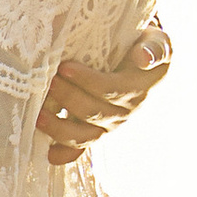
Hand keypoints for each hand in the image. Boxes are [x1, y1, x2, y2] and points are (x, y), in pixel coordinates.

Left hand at [39, 22, 171, 166]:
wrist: (143, 62)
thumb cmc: (145, 46)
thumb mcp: (157, 42)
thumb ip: (155, 48)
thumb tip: (144, 58)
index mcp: (137, 90)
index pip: (110, 89)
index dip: (87, 81)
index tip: (65, 67)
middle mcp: (124, 112)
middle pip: (93, 112)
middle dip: (68, 98)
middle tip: (48, 82)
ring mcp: (108, 125)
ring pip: (85, 135)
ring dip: (60, 128)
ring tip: (39, 117)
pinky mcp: (96, 131)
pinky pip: (81, 148)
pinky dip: (65, 154)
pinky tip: (49, 155)